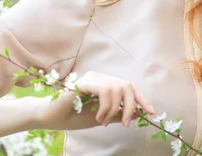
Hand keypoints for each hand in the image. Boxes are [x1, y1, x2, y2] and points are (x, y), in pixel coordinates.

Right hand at [33, 71, 154, 130]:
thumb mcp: (102, 117)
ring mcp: (92, 77)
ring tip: (102, 121)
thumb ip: (117, 114)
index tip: (150, 112)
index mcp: (105, 83)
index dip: (141, 98)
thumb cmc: (73, 117)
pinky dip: (106, 107)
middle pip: (127, 86)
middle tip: (125, 123)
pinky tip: (98, 117)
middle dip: (131, 106)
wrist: (51, 118)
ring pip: (117, 89)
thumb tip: (137, 113)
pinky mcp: (84, 81)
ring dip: (114, 110)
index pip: (129, 87)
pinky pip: (105, 91)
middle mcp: (101, 77)